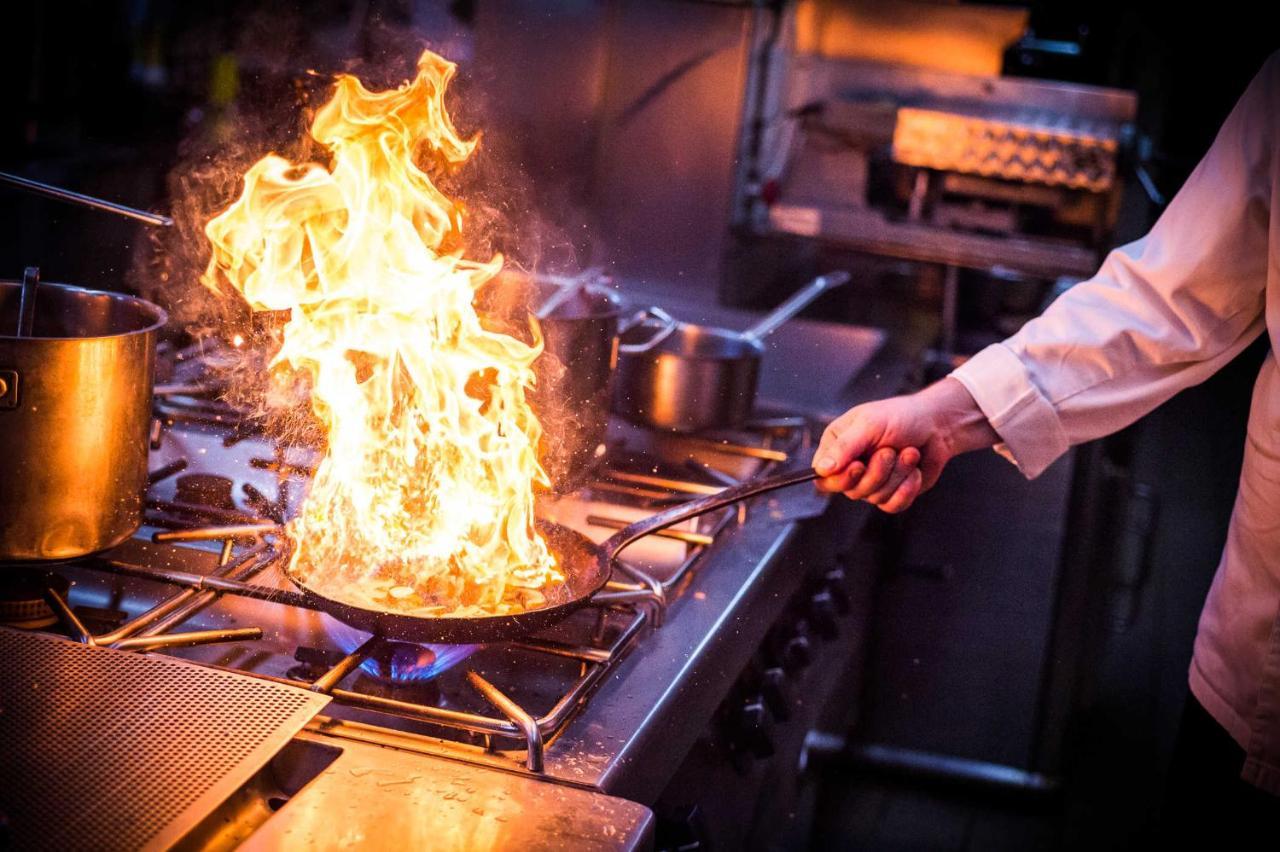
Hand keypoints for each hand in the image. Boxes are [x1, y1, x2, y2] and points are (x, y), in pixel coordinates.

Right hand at [813, 378, 996, 512]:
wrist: (938, 426)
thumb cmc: (902, 416)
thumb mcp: (869, 424)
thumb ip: (844, 447)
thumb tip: (822, 469)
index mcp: (838, 447)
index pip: (823, 477)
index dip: (840, 478)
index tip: (858, 466)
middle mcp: (851, 467)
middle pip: (851, 490)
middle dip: (877, 472)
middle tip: (890, 451)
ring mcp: (871, 482)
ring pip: (874, 497)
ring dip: (897, 475)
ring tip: (908, 453)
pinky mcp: (891, 494)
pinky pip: (892, 505)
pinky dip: (906, 489)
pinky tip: (914, 471)